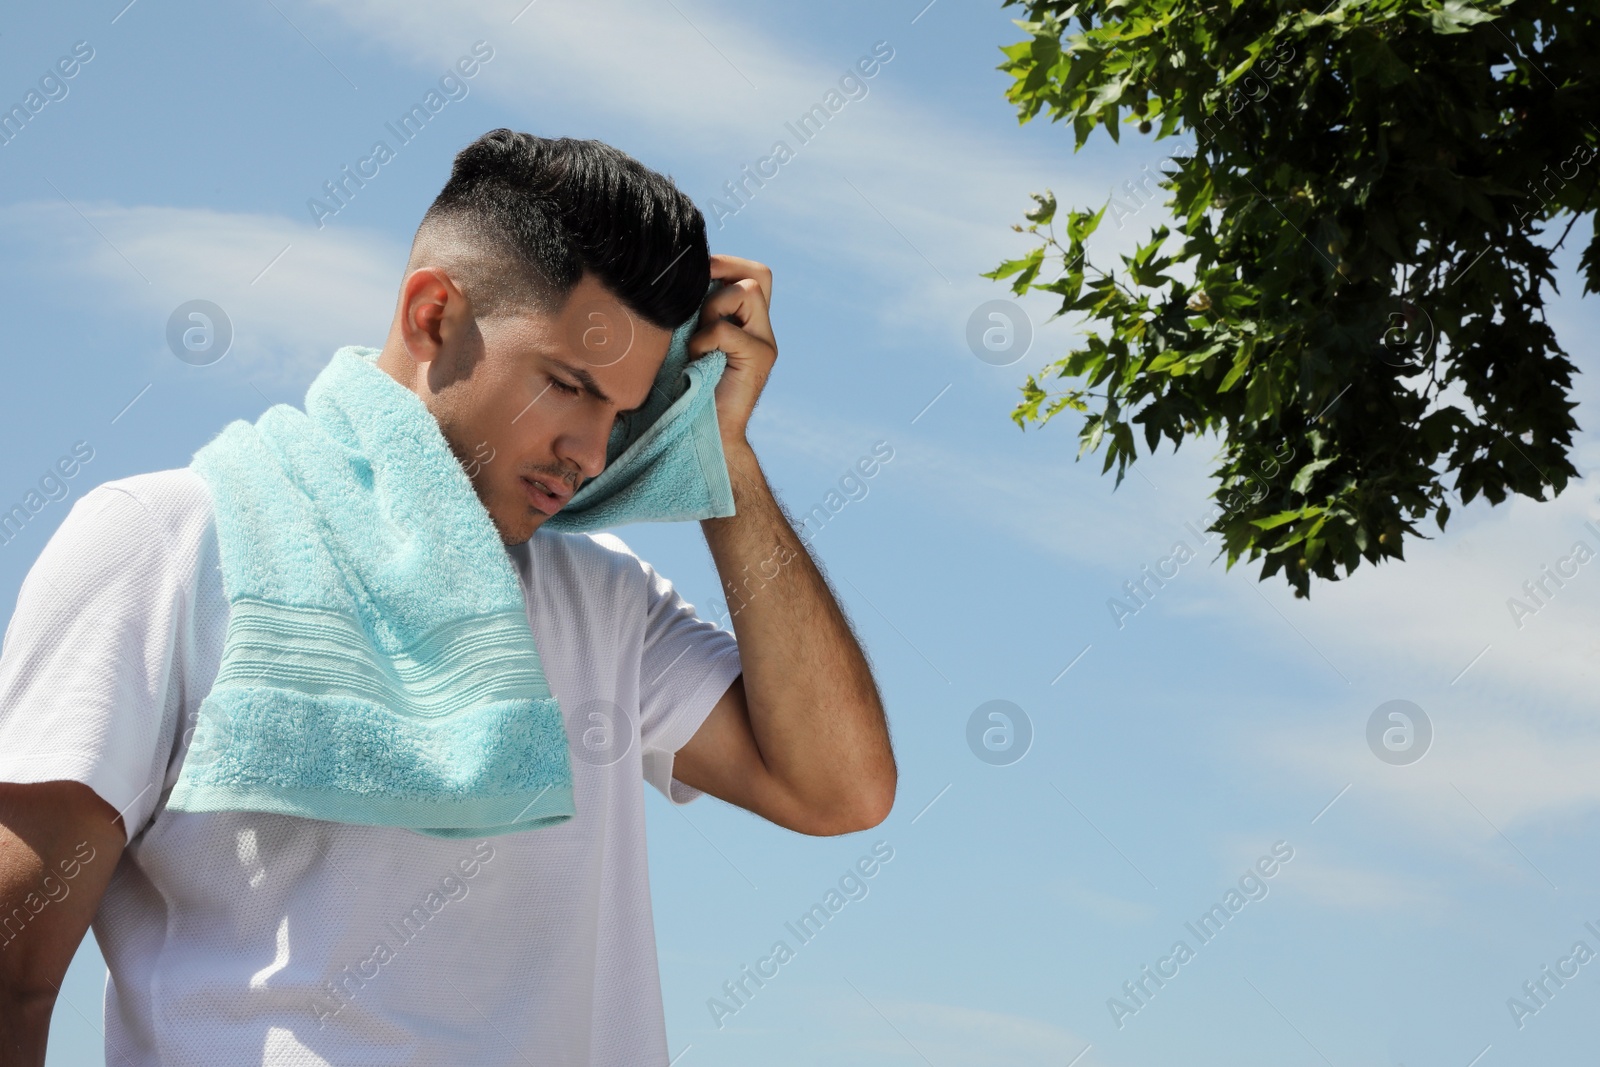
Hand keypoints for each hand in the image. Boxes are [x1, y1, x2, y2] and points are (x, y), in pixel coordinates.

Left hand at [688, 254, 775, 448]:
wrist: (706, 436)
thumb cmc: (687, 391)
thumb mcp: (688, 341)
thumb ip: (693, 313)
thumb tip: (671, 280)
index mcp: (746, 323)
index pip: (750, 273)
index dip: (723, 264)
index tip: (692, 276)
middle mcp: (761, 330)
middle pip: (759, 274)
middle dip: (726, 269)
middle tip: (697, 290)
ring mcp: (765, 344)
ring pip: (748, 291)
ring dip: (714, 305)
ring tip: (698, 334)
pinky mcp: (760, 360)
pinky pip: (727, 329)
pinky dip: (705, 338)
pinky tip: (696, 358)